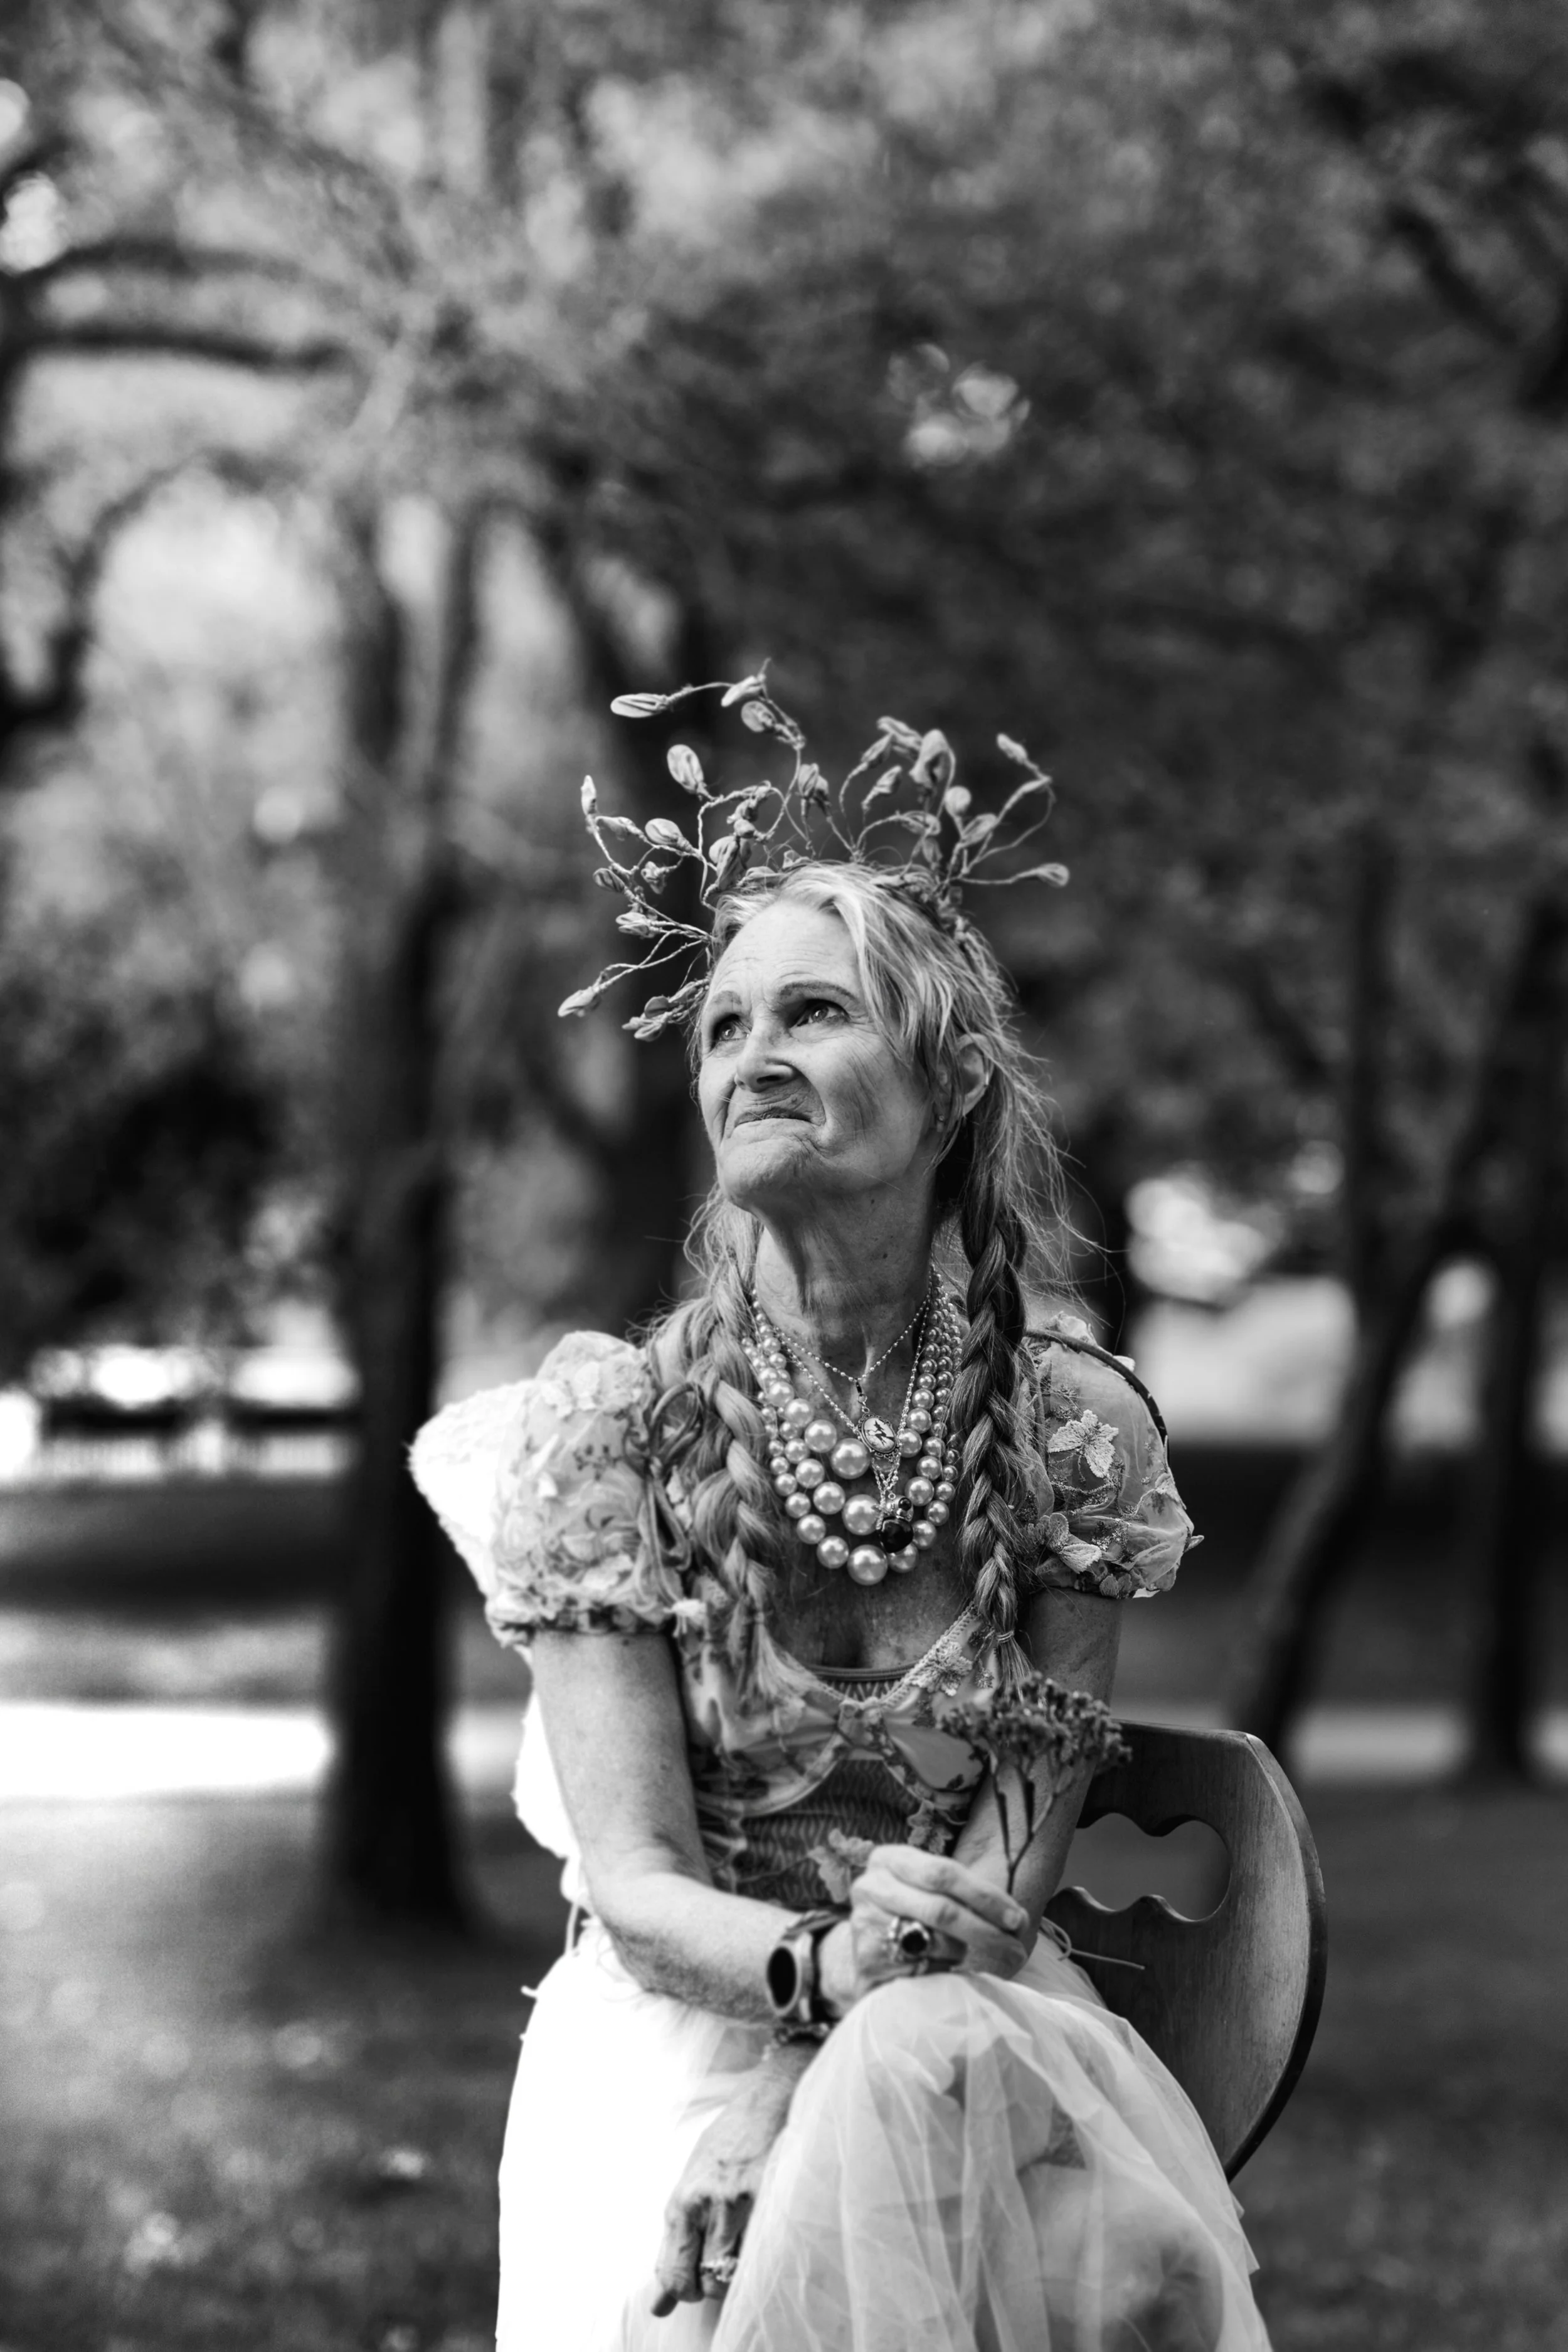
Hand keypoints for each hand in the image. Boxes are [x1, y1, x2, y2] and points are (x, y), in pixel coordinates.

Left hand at [650, 2059, 796, 2314]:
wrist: (766, 2100)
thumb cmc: (726, 2143)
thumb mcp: (690, 2186)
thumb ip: (676, 2244)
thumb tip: (659, 2304)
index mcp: (682, 2202)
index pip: (673, 2275)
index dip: (683, 2291)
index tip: (692, 2285)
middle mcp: (707, 2205)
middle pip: (705, 2283)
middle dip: (711, 2285)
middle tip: (718, 2263)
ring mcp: (742, 2203)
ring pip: (735, 2275)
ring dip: (737, 2272)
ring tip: (741, 2243)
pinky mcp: (773, 2198)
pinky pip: (764, 2253)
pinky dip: (762, 2254)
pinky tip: (762, 2231)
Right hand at [820, 1845, 1030, 2011]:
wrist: (870, 1951)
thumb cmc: (912, 1916)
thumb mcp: (935, 1894)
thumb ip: (971, 1899)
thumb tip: (1020, 1920)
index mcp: (891, 1859)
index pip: (944, 1872)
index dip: (985, 1896)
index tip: (1016, 1919)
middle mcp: (871, 1885)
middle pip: (941, 1909)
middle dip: (985, 1930)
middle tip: (1015, 1950)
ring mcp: (865, 1922)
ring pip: (934, 1942)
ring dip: (963, 1954)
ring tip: (967, 1957)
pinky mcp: (867, 1960)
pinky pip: (921, 1968)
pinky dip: (942, 1971)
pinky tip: (944, 1971)